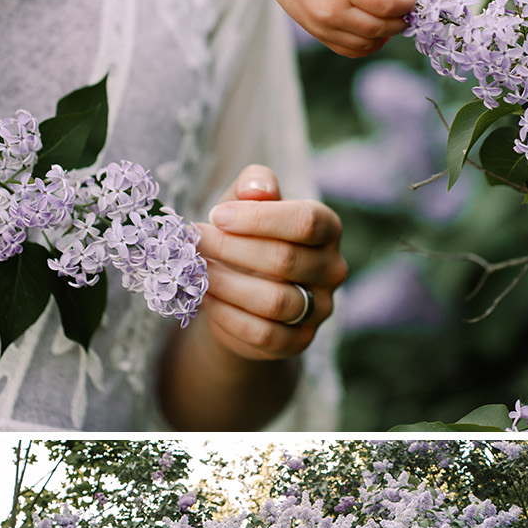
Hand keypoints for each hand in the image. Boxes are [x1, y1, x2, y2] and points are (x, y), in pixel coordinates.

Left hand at [196, 167, 346, 361]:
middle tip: (195, 240)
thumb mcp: (245, 203)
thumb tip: (257, 188)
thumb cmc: (245, 235)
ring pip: (274, 301)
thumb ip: (254, 185)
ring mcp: (319, 309)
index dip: (258, 218)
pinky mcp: (298, 342)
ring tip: (197, 270)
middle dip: (231, 248)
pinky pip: (264, 334)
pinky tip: (205, 297)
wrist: (242, 289)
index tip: (216, 215)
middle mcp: (332, 269)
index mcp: (327, 228)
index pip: (305, 221)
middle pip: (285, 260)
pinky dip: (228, 315)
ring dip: (226, 284)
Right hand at [265, 0, 415, 58]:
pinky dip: (368, 45)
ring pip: (368, 44)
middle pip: (381, 27)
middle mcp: (334, 10)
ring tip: (391, 20)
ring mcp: (324, 26)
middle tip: (406, 10)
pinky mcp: (318, 34)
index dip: (407, 4)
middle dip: (401, 21)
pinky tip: (375, 32)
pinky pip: (351, 50)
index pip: (388, 5)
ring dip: (386, 35)